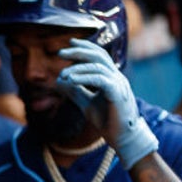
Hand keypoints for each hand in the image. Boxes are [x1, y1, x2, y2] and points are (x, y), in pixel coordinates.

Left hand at [56, 39, 158, 167]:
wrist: (121, 138)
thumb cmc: (106, 121)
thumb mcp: (87, 103)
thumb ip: (76, 91)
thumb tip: (60, 81)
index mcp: (111, 77)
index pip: (99, 55)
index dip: (85, 47)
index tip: (70, 44)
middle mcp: (116, 77)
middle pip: (99, 56)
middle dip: (79, 52)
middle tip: (60, 53)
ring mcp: (119, 84)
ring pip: (98, 67)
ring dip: (77, 68)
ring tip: (62, 75)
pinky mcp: (117, 94)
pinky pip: (100, 80)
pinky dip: (84, 78)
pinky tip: (71, 80)